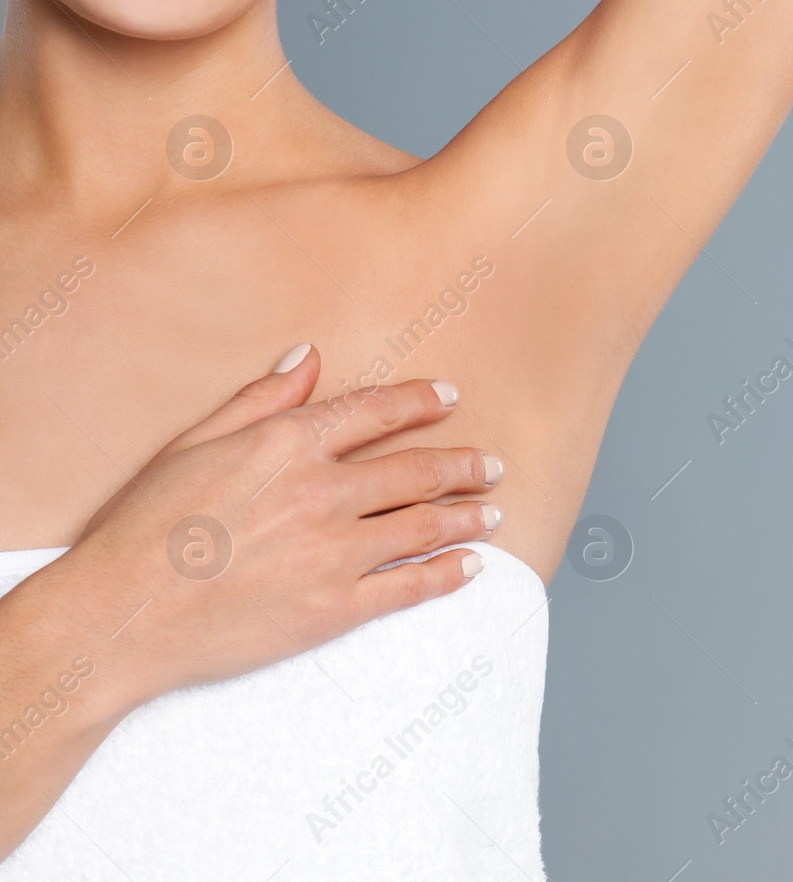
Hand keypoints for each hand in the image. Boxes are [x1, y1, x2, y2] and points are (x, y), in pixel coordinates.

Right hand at [25, 343, 501, 705]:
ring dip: (468, 517)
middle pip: (417, 471)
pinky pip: (410, 586)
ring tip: (493, 513)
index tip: (451, 400)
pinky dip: (448, 573)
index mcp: (286, 445)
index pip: (376, 411)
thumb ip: (260, 401)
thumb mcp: (192, 446)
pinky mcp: (335, 609)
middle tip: (493, 466)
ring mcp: (333, 553)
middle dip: (465, 466)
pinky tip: (470, 566)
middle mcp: (321, 492)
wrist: (116, 618)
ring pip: (424, 525)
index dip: (422, 403)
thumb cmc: (141, 529)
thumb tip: (308, 358)